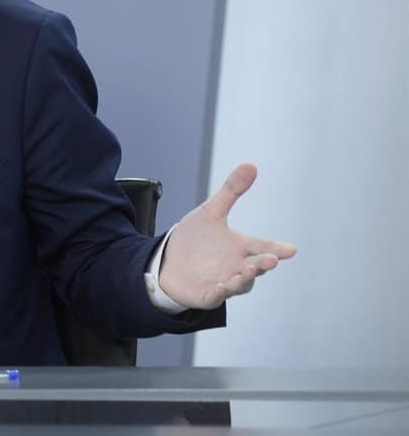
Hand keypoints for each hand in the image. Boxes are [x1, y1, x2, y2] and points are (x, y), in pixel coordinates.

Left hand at [158, 163, 295, 309]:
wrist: (170, 259)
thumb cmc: (196, 238)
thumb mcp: (211, 212)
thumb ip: (231, 191)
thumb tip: (251, 165)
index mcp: (241, 247)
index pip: (263, 247)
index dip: (277, 248)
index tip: (291, 249)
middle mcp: (237, 266)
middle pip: (256, 267)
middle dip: (264, 264)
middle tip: (271, 259)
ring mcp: (225, 281)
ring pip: (241, 284)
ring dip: (245, 279)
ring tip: (246, 271)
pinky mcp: (208, 294)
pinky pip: (216, 296)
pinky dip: (220, 292)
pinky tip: (219, 286)